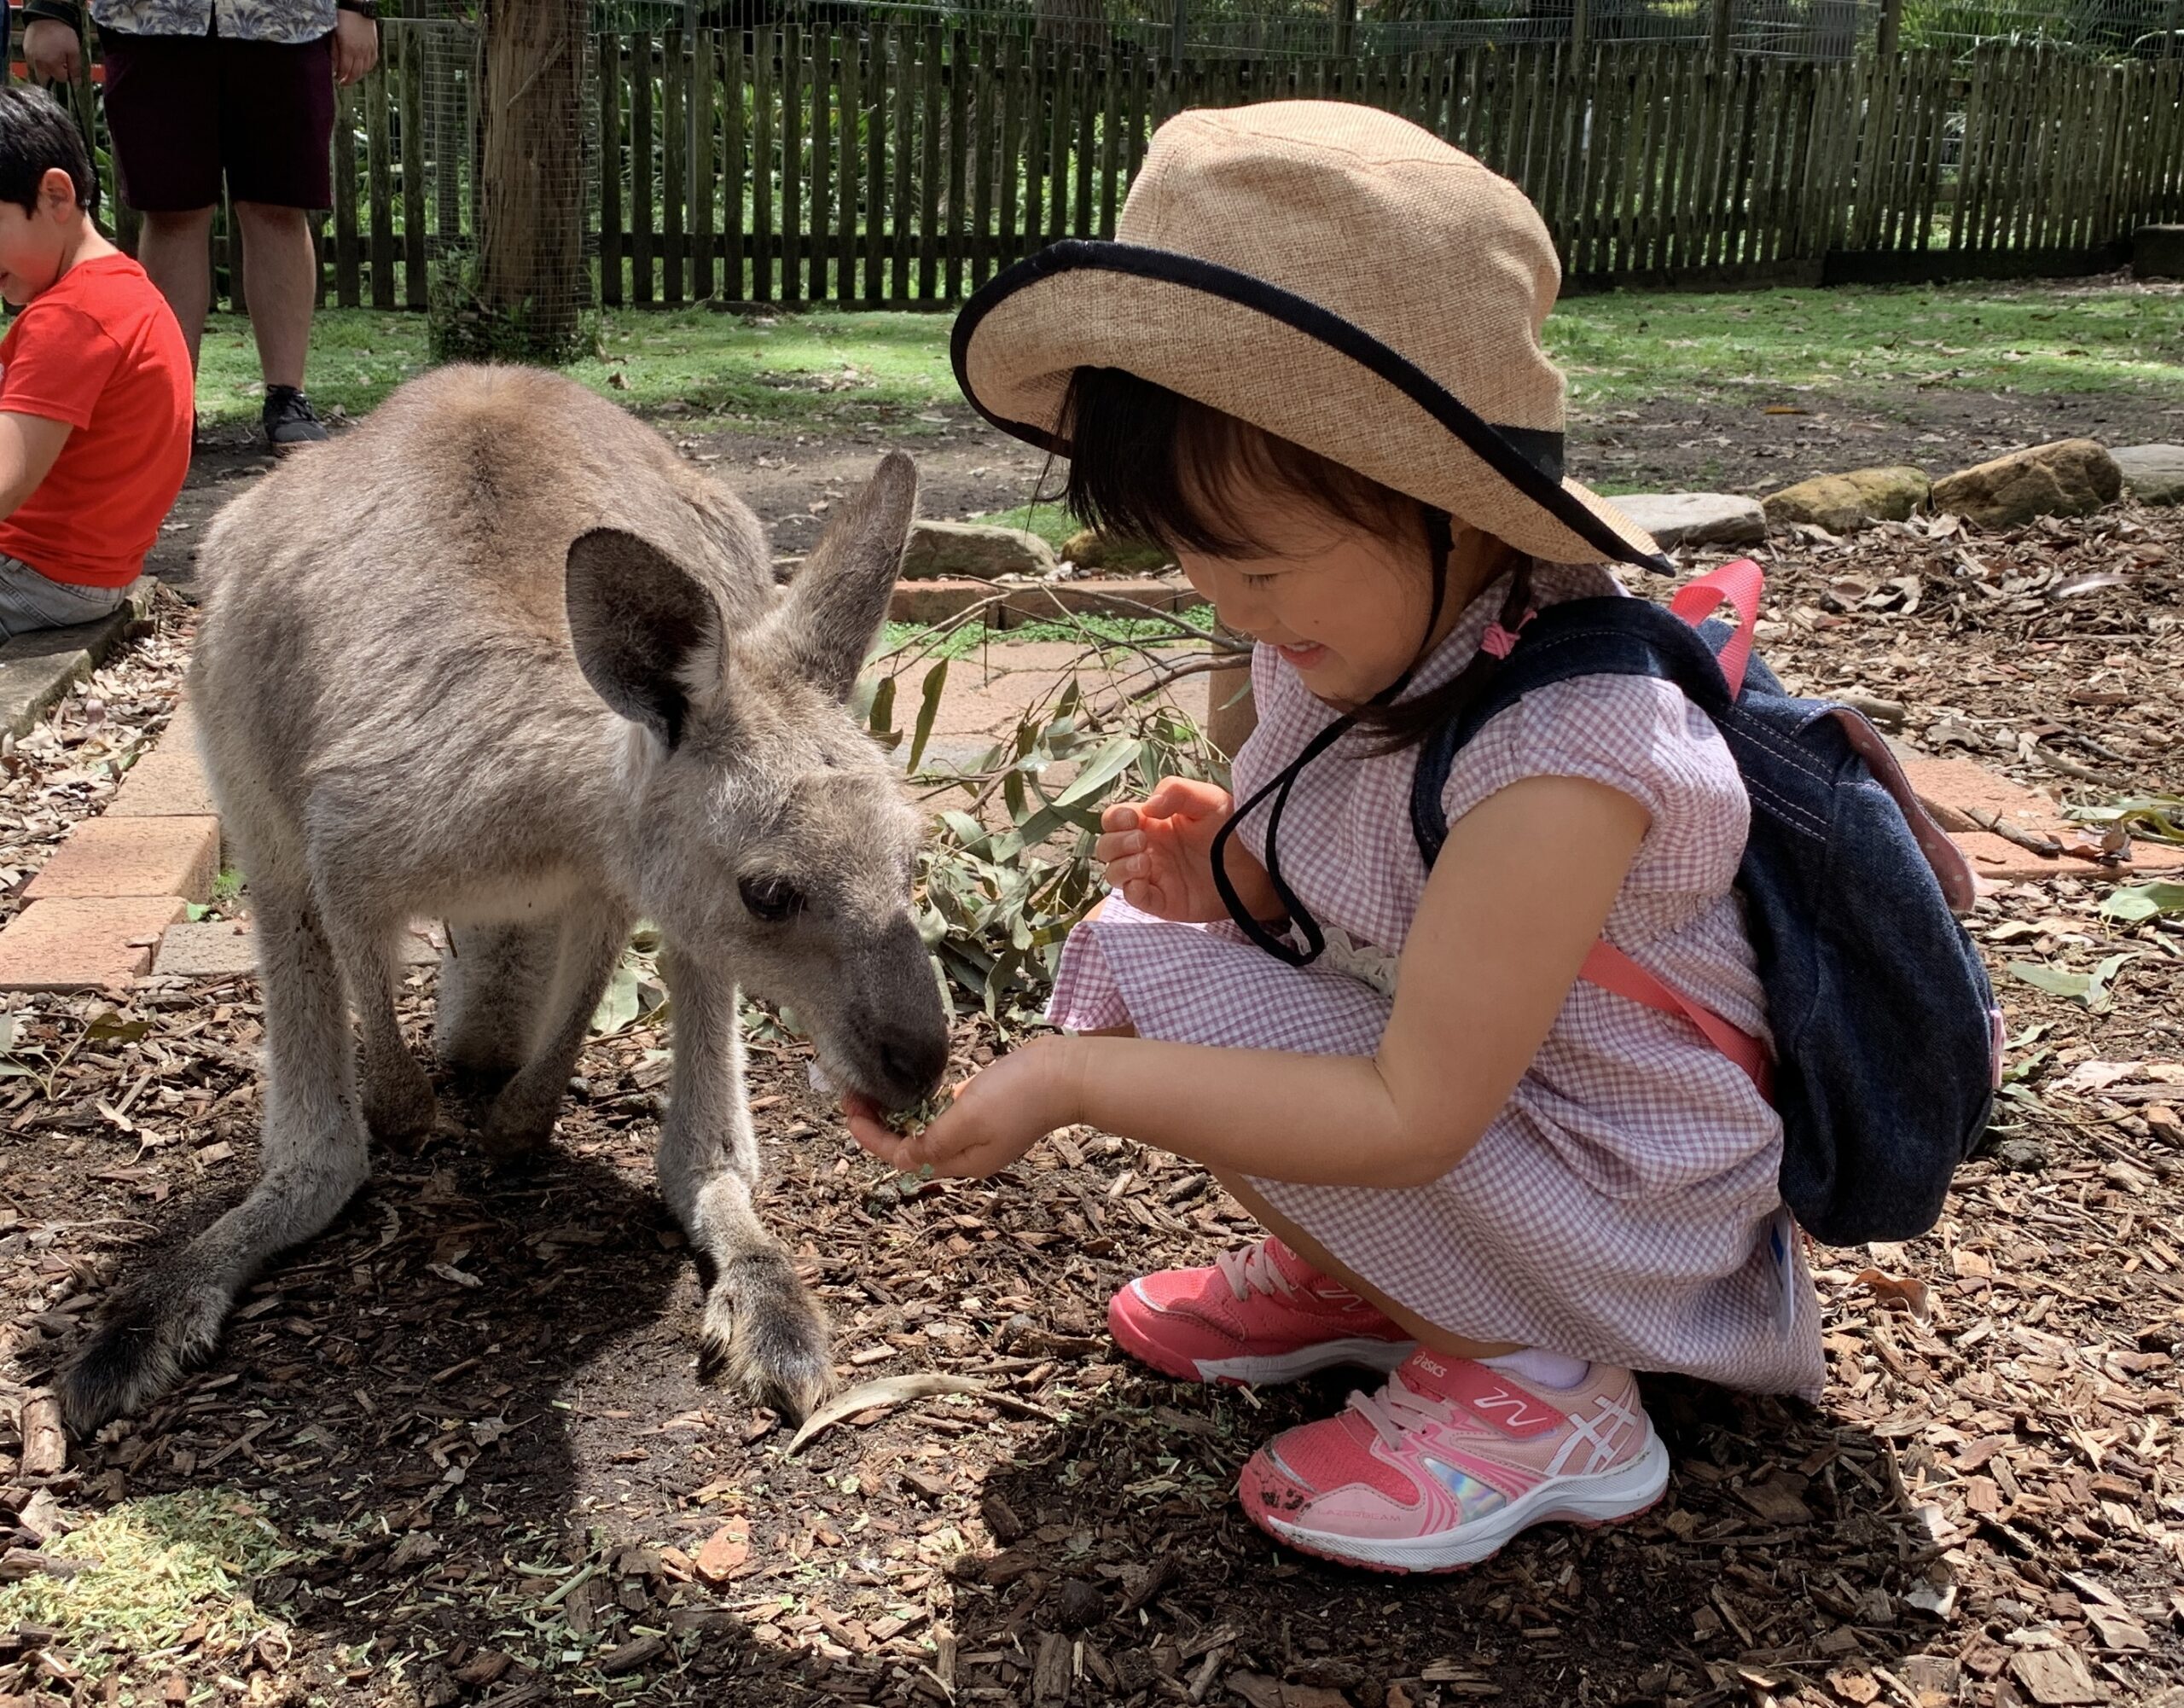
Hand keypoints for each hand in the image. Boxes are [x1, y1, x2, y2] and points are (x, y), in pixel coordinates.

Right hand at [22, 20, 82, 84]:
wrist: (47, 17)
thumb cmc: (61, 33)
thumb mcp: (74, 51)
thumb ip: (75, 69)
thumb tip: (76, 83)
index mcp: (51, 64)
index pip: (60, 79)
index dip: (66, 74)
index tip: (68, 67)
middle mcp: (38, 62)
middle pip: (45, 80)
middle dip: (53, 76)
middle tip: (60, 66)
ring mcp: (30, 56)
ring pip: (37, 71)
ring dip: (45, 70)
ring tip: (52, 57)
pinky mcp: (26, 50)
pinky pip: (31, 62)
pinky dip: (38, 62)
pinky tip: (45, 53)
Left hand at [332, 10, 378, 84]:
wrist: (357, 8)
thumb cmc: (343, 19)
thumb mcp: (334, 35)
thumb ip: (335, 51)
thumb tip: (334, 65)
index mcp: (348, 49)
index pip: (345, 69)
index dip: (340, 76)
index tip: (336, 79)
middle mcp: (360, 52)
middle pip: (356, 73)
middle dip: (349, 80)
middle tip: (343, 83)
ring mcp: (368, 50)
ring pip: (365, 70)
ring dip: (358, 76)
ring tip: (352, 77)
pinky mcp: (374, 46)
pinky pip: (372, 62)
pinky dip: (367, 68)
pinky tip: (362, 70)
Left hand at [843, 1039, 1078, 1179]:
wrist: (1067, 1073)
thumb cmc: (1018, 1095)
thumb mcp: (967, 1119)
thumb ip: (932, 1142)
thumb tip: (901, 1160)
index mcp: (963, 1162)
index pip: (903, 1158)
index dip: (871, 1137)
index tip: (850, 1110)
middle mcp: (969, 1153)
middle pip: (912, 1147)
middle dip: (880, 1126)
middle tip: (855, 1096)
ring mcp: (980, 1132)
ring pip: (927, 1130)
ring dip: (899, 1115)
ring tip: (875, 1092)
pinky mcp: (989, 1111)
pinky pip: (946, 1115)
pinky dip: (925, 1106)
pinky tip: (914, 1090)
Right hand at [1094, 776, 1279, 923]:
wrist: (1256, 868)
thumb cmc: (1233, 830)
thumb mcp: (1210, 800)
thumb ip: (1178, 791)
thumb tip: (1147, 808)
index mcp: (1153, 822)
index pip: (1115, 819)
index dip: (1115, 818)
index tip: (1133, 819)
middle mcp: (1147, 849)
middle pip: (1107, 846)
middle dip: (1115, 842)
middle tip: (1142, 841)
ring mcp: (1152, 876)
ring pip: (1113, 873)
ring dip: (1121, 865)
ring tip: (1145, 862)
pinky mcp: (1162, 901)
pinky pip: (1133, 898)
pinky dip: (1131, 890)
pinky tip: (1145, 880)